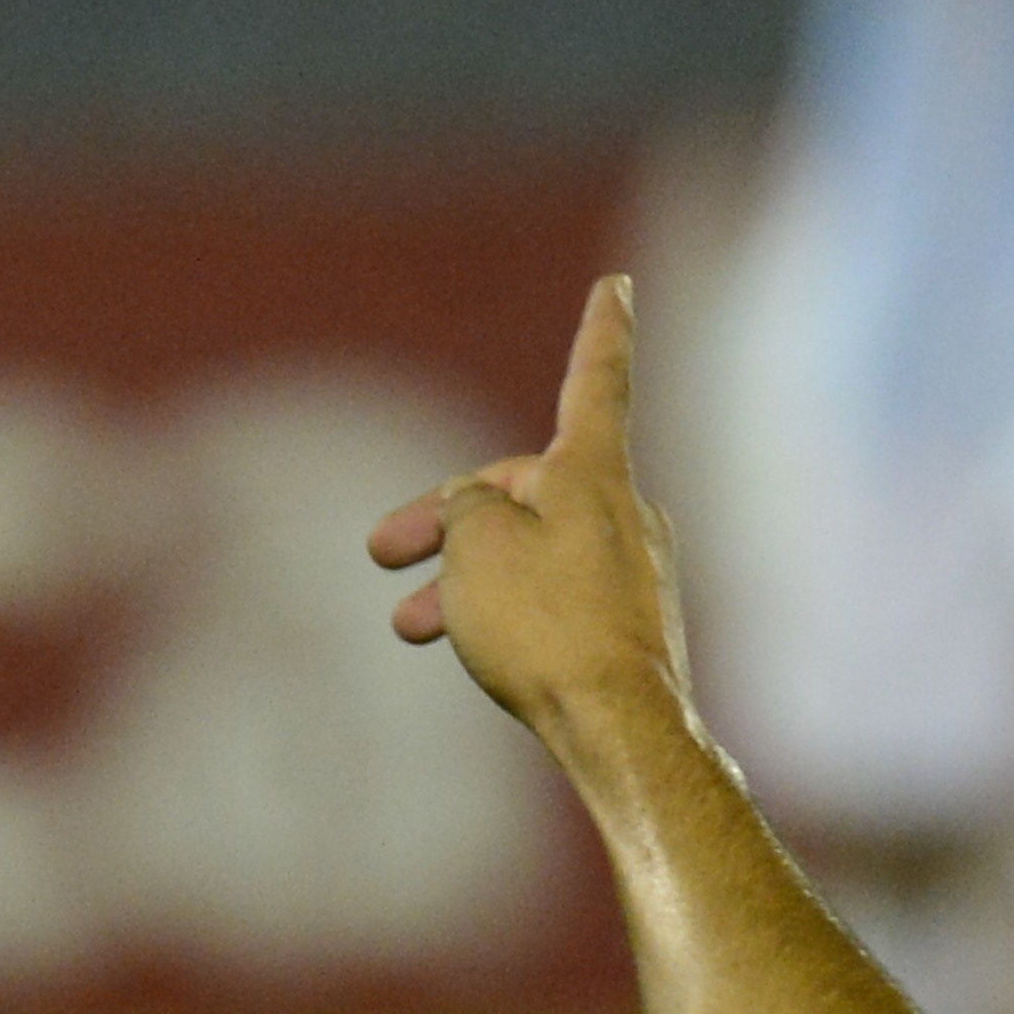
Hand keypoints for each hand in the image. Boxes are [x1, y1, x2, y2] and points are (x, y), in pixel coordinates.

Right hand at [367, 276, 695, 751]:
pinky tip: (480, 654)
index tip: (618, 284)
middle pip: (525, 492)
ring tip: (409, 627)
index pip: (596, 378)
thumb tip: (480, 510)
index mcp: (593, 473)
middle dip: (448, 519)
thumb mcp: (476, 547)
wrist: (619, 729)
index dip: (601, 329)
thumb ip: (466, 508)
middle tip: (379, 552)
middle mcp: (625, 513)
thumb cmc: (546, 627)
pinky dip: (510, 613)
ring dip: (467, 581)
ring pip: (534, 555)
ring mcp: (635, 574)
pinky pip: (558, 600)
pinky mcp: (633, 630)